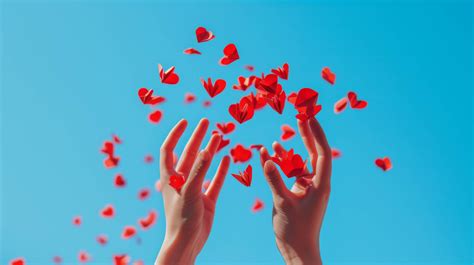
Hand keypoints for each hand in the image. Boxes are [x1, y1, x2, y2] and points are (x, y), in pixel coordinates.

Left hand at [155, 118, 229, 264]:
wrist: (187, 243)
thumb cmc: (181, 219)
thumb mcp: (189, 192)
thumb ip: (199, 171)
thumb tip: (207, 150)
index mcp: (169, 177)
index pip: (168, 149)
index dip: (175, 134)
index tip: (185, 121)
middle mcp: (181, 180)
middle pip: (189, 153)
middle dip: (196, 137)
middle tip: (206, 121)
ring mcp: (195, 189)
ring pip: (203, 165)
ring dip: (210, 151)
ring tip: (219, 135)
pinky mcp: (206, 200)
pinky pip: (215, 181)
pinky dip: (221, 170)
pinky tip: (228, 158)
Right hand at [260, 118, 331, 264]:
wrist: (296, 250)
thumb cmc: (295, 230)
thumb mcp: (283, 203)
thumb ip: (274, 180)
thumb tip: (266, 158)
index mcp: (321, 184)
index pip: (322, 153)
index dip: (317, 133)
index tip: (309, 117)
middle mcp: (316, 183)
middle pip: (313, 153)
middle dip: (306, 134)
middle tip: (301, 115)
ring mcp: (306, 187)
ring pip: (298, 162)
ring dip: (288, 151)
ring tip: (278, 138)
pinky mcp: (296, 193)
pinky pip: (288, 173)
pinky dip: (279, 164)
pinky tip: (268, 154)